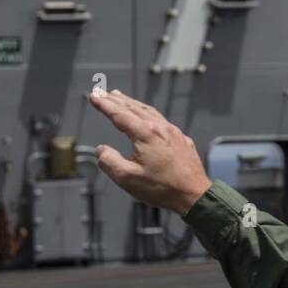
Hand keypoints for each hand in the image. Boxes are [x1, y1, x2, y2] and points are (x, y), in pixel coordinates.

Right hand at [89, 88, 211, 215]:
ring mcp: (174, 132)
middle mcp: (161, 128)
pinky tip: (146, 116)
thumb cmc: (163, 188)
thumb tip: (101, 150)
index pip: (120, 114)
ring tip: (120, 97)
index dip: (104, 105)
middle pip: (134, 108)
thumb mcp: (128, 178)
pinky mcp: (182, 140)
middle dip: (115, 100)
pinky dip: (147, 113)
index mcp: (146, 134)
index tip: (93, 96)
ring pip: (149, 111)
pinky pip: (161, 120)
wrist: (194, 195)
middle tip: (102, 92)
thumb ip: (109, 162)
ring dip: (132, 103)